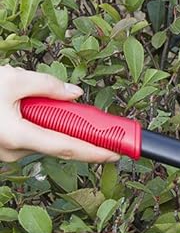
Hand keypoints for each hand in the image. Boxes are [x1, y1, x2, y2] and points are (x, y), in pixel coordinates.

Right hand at [0, 67, 119, 163]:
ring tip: (29, 96)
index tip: (115, 153)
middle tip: (89, 116)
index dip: (94, 152)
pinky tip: (24, 103)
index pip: (67, 147)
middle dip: (72, 123)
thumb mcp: (13, 80)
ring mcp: (8, 150)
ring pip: (44, 136)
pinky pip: (31, 135)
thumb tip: (74, 93)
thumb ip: (48, 85)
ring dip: (48, 117)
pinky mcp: (5, 145)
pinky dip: (36, 120)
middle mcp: (13, 149)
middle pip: (59, 141)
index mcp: (18, 136)